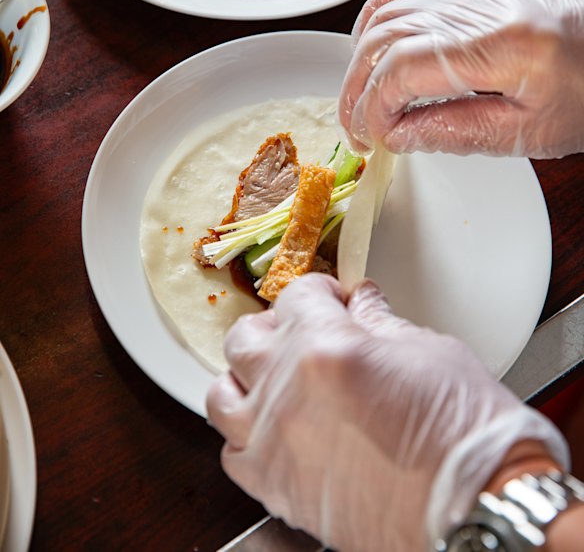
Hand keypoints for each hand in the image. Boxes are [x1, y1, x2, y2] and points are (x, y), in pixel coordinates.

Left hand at [206, 274, 566, 550]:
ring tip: (280, 378)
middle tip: (306, 332)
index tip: (335, 299)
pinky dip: (247, 436)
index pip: (296, 295)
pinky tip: (279, 430)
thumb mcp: (428, 350)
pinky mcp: (276, 489)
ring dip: (249, 378)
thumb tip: (360, 304)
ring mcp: (275, 442)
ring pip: (223, 393)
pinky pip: (232, 452)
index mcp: (325, 346)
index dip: (320, 291)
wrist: (479, 508)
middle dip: (277, 327)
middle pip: (246, 337)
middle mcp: (287, 391)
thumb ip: (379, 321)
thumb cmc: (466, 436)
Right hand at [338, 0, 583, 156]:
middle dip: (358, 87)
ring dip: (362, 56)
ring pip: (390, 10)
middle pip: (387, 37)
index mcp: (502, 44)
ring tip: (361, 95)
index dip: (374, 107)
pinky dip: (380, 10)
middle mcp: (483, 3)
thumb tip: (397, 136)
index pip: (404, 68)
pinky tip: (370, 39)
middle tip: (356, 127)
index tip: (372, 139)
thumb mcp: (530, 132)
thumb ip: (456, 131)